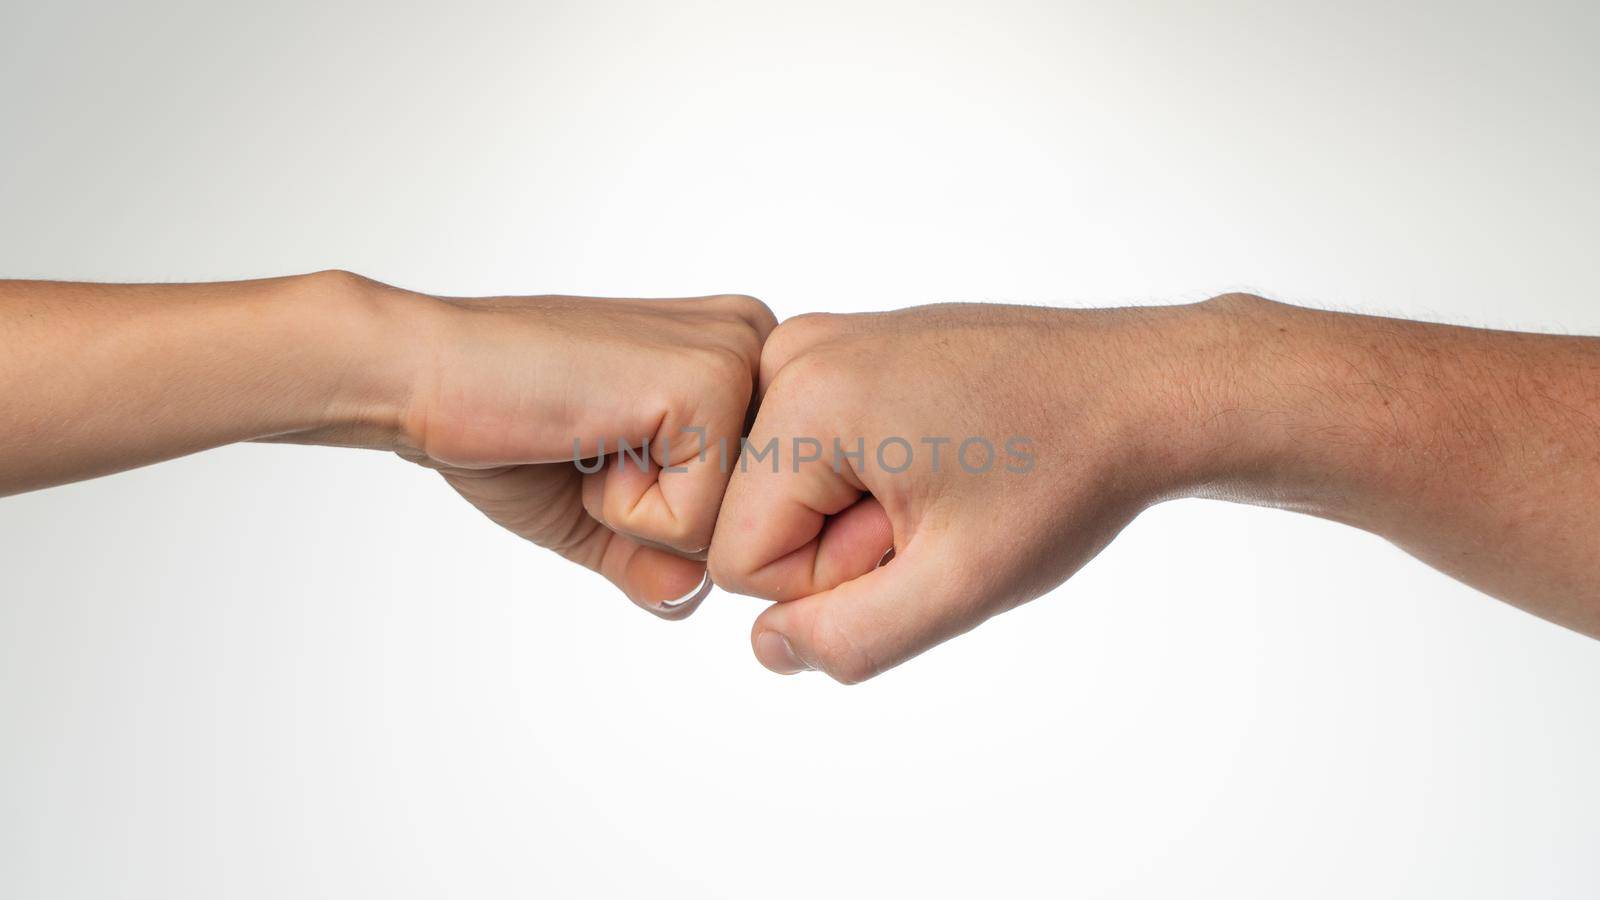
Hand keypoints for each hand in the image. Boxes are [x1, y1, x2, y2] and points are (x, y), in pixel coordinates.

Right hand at [380, 280, 776, 617]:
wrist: (422, 376)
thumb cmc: (504, 428)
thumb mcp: (599, 514)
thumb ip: (657, 559)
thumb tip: (692, 597)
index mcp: (743, 357)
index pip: (759, 504)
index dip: (670, 514)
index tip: (605, 446)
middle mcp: (759, 343)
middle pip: (758, 518)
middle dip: (664, 518)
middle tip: (594, 444)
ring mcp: (738, 357)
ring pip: (733, 527)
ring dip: (641, 515)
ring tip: (590, 439)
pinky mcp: (709, 383)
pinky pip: (697, 523)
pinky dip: (625, 510)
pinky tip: (586, 437)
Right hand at [708, 301, 1224, 679]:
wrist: (1142, 390)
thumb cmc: (1065, 475)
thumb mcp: (960, 585)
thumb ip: (849, 638)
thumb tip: (768, 647)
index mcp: (805, 400)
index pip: (740, 560)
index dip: (833, 581)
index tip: (917, 536)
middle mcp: (793, 352)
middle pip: (758, 518)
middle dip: (844, 542)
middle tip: (941, 508)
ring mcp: (821, 342)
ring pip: (786, 489)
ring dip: (858, 511)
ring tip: (945, 482)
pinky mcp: (847, 348)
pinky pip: (815, 451)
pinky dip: (871, 474)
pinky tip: (942, 456)